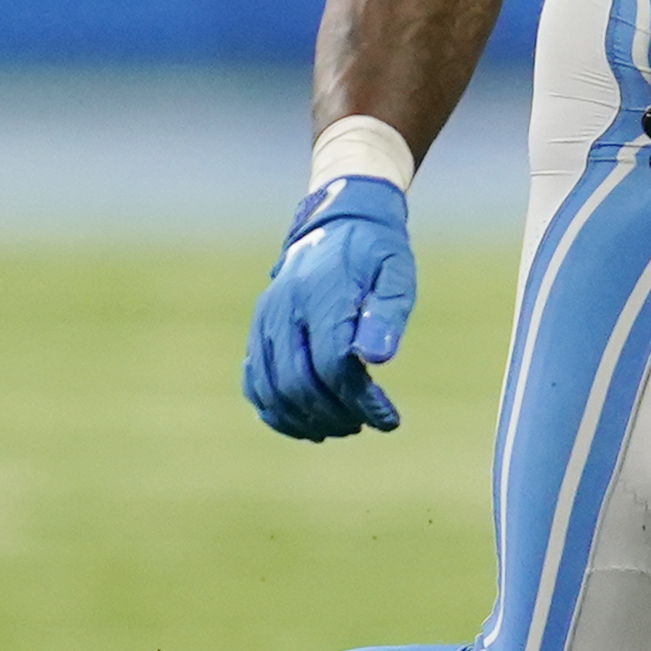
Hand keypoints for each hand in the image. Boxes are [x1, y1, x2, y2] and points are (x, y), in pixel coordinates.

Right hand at [243, 176, 415, 438]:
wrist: (338, 224)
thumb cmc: (374, 254)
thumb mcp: (396, 274)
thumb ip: (387, 314)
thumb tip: (376, 359)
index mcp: (322, 296)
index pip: (334, 365)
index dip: (361, 400)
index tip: (388, 418)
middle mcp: (286, 310)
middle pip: (299, 383)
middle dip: (335, 414)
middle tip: (364, 422)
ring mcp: (267, 321)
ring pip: (272, 389)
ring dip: (306, 419)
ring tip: (340, 427)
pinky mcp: (258, 330)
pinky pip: (254, 381)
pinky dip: (274, 411)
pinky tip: (304, 423)